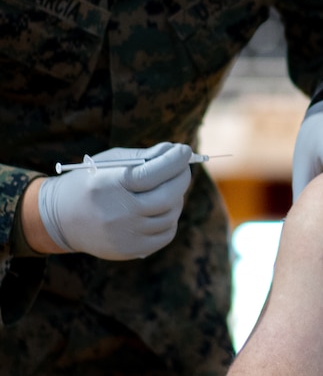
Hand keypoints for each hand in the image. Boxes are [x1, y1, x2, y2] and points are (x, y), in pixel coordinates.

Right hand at [37, 143, 193, 259]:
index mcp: (108, 186)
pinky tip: (161, 208)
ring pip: (170, 215)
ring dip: (176, 197)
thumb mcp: (109, 162)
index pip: (151, 174)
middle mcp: (118, 213)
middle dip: (182, 178)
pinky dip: (170, 218)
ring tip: (167, 188)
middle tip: (183, 167)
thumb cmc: (90, 183)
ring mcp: (125, 235)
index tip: (184, 150)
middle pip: (167, 197)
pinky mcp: (131, 250)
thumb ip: (143, 156)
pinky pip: (166, 234)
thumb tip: (176, 151)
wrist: (59, 219)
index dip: (173, 161)